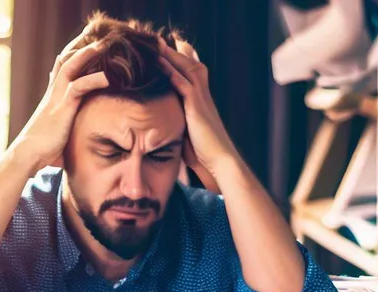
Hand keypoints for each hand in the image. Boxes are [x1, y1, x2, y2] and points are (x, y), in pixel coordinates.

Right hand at [9, 31, 108, 172]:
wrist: (28, 155)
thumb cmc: (42, 150)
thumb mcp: (57, 134)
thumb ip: (66, 129)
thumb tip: (76, 141)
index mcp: (52, 97)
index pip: (61, 68)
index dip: (73, 55)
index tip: (87, 46)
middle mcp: (53, 93)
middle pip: (65, 59)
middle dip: (80, 46)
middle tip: (97, 36)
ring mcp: (56, 98)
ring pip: (71, 66)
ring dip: (87, 54)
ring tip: (103, 45)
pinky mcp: (62, 107)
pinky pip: (78, 86)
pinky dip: (93, 79)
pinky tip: (107, 77)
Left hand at [158, 38, 236, 190]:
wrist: (220, 163)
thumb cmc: (204, 154)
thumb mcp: (188, 134)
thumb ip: (179, 122)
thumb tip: (165, 124)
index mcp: (201, 103)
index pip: (191, 76)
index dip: (179, 63)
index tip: (165, 53)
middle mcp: (203, 97)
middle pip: (190, 66)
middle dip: (175, 53)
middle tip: (159, 41)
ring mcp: (202, 101)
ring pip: (188, 70)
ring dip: (172, 56)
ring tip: (157, 45)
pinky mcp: (197, 108)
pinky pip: (184, 84)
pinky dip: (173, 72)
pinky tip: (161, 63)